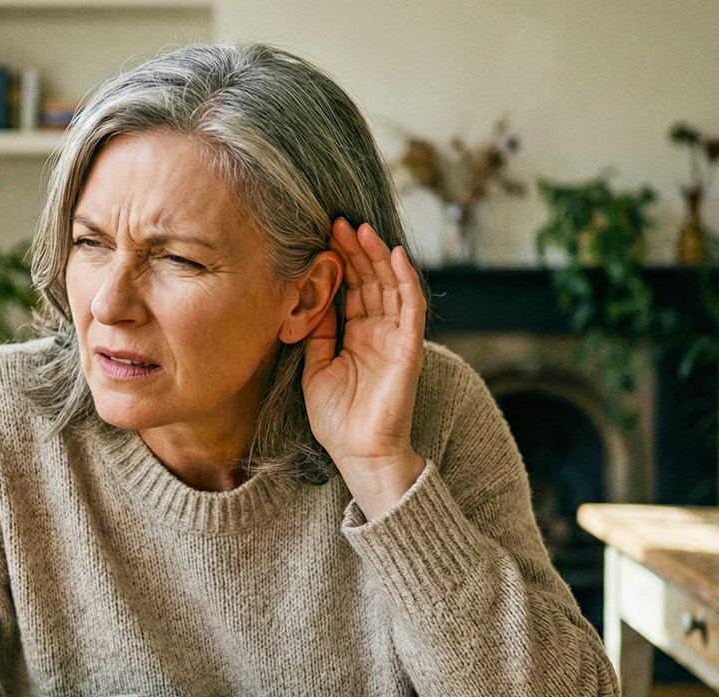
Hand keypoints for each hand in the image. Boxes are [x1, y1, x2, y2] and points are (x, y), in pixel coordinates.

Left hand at [303, 218, 426, 518]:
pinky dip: (406, 281)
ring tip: (361, 229)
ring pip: (391, 286)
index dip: (340, 262)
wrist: (358, 453)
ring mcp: (396, 338)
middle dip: (356, 250)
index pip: (351, 289)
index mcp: (356, 336)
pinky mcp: (409, 349)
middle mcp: (378, 332)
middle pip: (370, 280)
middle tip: (338, 222)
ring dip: (378, 256)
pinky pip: (411, 308)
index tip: (322, 235)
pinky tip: (396, 256)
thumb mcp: (315, 369)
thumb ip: (317, 335)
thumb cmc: (337, 420)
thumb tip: (308, 301)